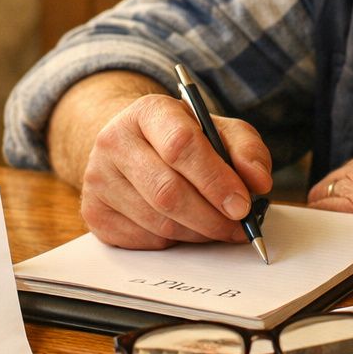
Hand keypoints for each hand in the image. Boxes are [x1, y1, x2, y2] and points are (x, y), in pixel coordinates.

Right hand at [76, 93, 273, 250]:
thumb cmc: (182, 138)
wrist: (131, 145)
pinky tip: (185, 226)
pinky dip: (175, 241)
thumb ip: (246, 149)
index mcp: (148, 111)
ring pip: (158, 222)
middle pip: (167, 191)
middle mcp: (114, 140)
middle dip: (211, 217)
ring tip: (218, 226)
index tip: (243, 204)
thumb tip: (258, 182)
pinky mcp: (94, 211)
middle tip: (239, 227)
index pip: (180, 145)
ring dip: (198, 232)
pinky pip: (145, 240)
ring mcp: (98, 178)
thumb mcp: (219, 130)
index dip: (216, 180)